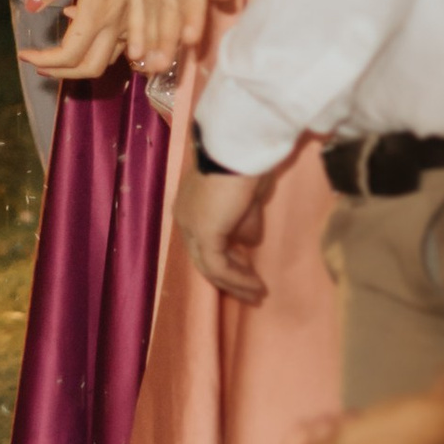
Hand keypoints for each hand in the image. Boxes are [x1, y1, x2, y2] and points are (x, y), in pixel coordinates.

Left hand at [20, 0, 143, 81]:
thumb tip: (30, 6)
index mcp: (98, 10)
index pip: (70, 54)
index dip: (44, 61)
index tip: (24, 55)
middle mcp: (117, 24)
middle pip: (90, 68)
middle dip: (61, 73)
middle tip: (39, 64)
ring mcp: (132, 22)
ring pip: (108, 61)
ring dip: (80, 66)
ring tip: (57, 56)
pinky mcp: (140, 15)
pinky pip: (120, 47)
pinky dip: (99, 49)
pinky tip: (84, 28)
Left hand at [175, 158, 272, 300]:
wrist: (241, 149)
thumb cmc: (247, 165)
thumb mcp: (249, 198)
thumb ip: (245, 221)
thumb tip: (249, 242)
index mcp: (191, 205)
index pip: (206, 241)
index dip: (229, 259)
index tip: (249, 271)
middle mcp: (185, 217)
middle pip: (204, 257)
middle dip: (230, 277)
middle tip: (253, 292)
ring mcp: (190, 226)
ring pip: (209, 266)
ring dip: (235, 283)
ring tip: (258, 294)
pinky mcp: (203, 234)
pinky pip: (218, 267)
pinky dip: (238, 279)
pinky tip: (256, 286)